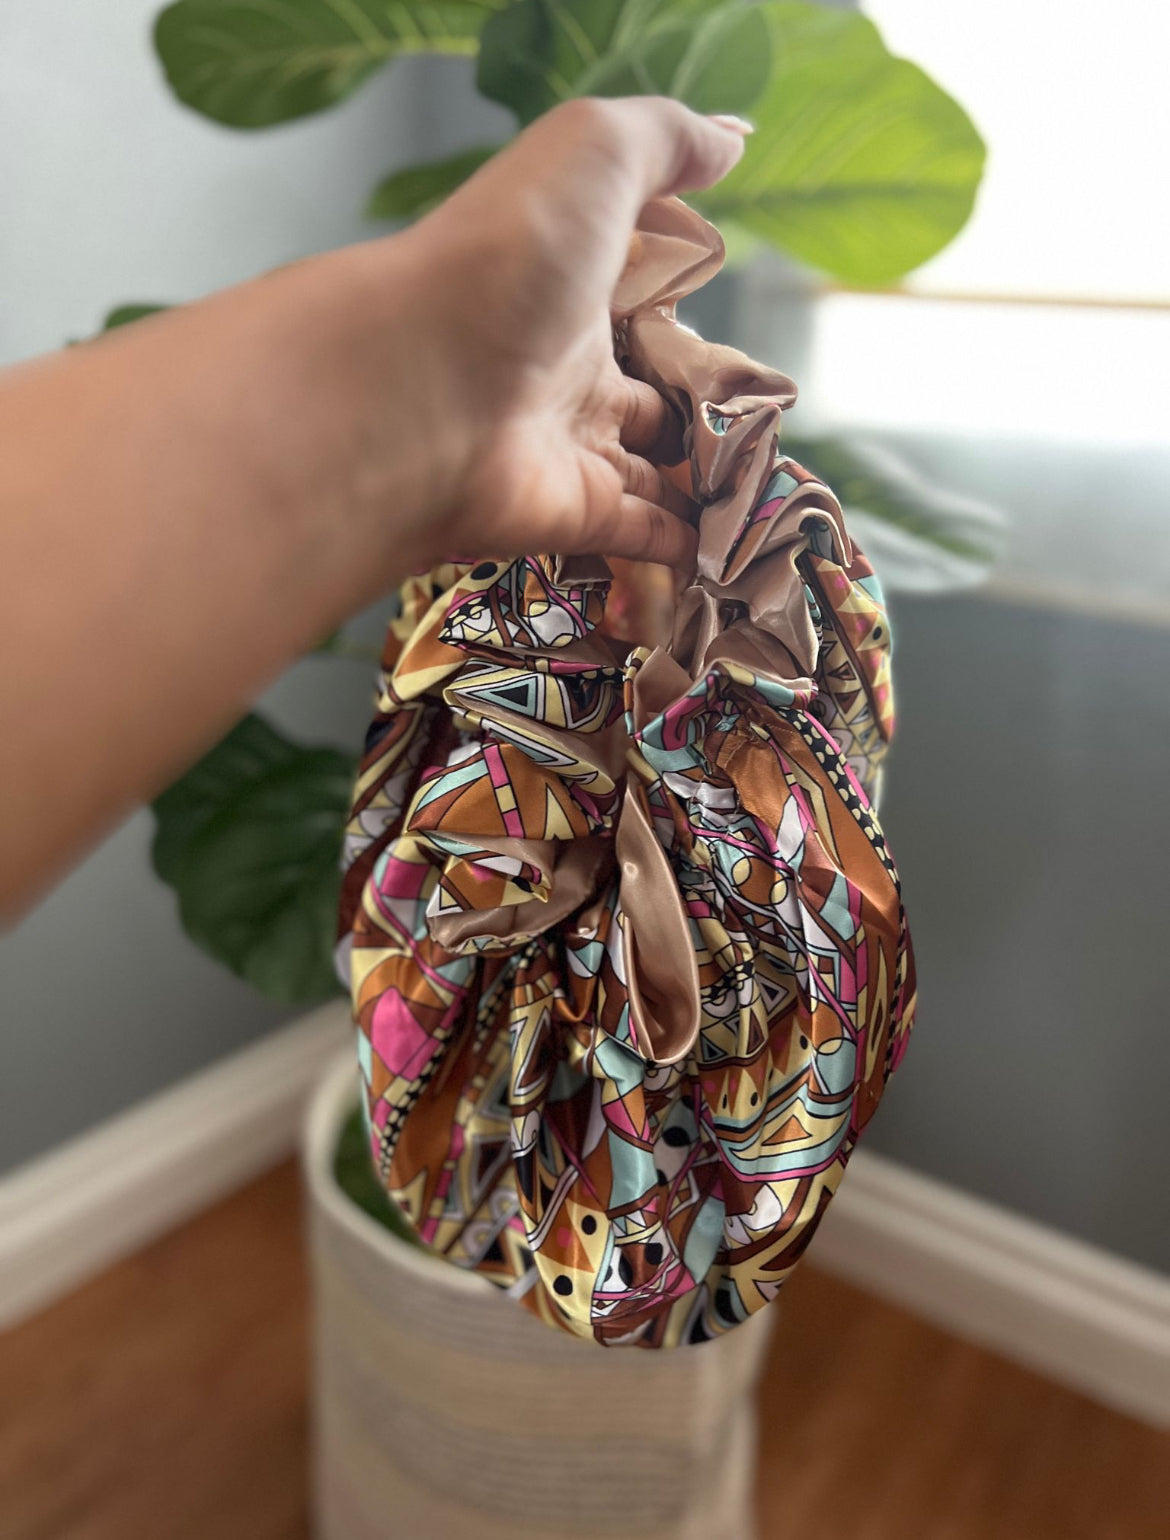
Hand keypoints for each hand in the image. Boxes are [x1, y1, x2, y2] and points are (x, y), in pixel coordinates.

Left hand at [379, 98, 749, 571]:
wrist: (422, 384)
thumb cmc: (505, 256)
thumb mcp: (591, 153)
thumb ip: (666, 140)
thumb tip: (732, 140)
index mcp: (566, 284)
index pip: (635, 292)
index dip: (678, 295)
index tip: (723, 301)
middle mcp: (563, 369)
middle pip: (648, 392)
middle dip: (700, 405)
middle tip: (762, 417)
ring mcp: (568, 447)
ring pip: (653, 468)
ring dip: (701, 479)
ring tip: (761, 488)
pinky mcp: (576, 514)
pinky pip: (644, 533)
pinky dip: (686, 544)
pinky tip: (728, 545)